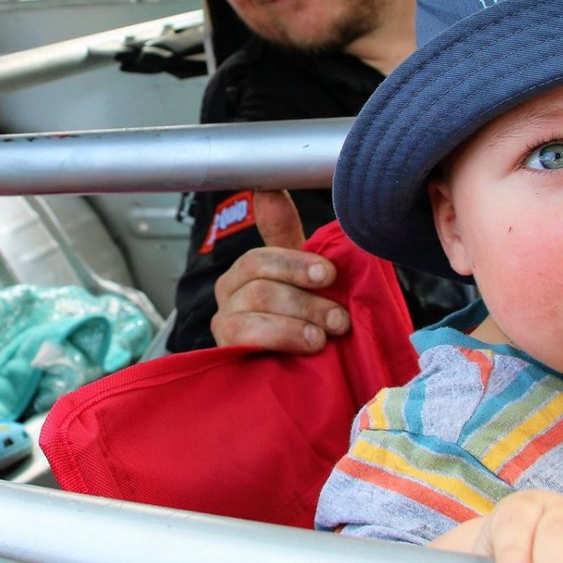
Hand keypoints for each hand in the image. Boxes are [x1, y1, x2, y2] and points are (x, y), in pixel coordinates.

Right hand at [209, 189, 346, 352]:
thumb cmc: (299, 320)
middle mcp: (229, 292)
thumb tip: (270, 190)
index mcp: (246, 270)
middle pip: (261, 282)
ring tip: (325, 335)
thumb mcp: (300, 277)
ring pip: (256, 306)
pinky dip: (281, 338)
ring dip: (298, 321)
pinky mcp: (226, 350)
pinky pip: (247, 336)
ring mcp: (224, 322)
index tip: (328, 273)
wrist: (294, 372)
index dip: (295, 262)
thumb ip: (287, 237)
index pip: (262, 256)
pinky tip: (306, 347)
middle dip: (305, 298)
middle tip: (339, 317)